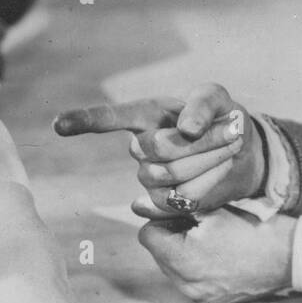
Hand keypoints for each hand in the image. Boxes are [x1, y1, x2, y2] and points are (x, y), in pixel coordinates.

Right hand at [54, 84, 264, 218]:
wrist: (243, 154)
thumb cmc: (222, 118)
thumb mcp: (218, 99)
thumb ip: (201, 104)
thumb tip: (185, 129)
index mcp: (146, 115)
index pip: (110, 118)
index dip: (84, 120)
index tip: (58, 125)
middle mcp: (141, 147)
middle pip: (157, 149)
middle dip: (200, 141)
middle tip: (231, 131)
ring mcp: (149, 177)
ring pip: (169, 176)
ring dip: (208, 161)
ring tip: (228, 149)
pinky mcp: (164, 203)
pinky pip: (180, 200)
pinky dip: (206, 185)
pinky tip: (215, 174)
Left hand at [137, 208, 295, 302]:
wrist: (291, 256)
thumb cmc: (252, 227)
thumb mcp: (211, 210)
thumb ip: (172, 207)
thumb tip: (137, 204)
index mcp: (183, 260)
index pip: (147, 236)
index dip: (162, 220)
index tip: (184, 214)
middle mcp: (186, 285)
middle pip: (159, 254)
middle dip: (172, 237)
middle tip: (200, 226)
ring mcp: (198, 298)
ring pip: (172, 269)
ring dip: (183, 253)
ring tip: (211, 242)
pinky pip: (189, 283)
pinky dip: (197, 269)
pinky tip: (218, 258)